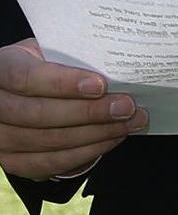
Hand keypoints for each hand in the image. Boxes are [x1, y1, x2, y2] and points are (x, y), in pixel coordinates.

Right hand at [0, 38, 145, 180]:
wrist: (22, 89)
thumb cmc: (44, 65)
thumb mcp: (50, 51)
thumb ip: (73, 56)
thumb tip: (118, 68)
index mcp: (0, 68)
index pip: (25, 77)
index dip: (62, 83)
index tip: (100, 85)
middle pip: (38, 114)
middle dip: (89, 113)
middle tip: (126, 107)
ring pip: (46, 141)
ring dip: (95, 134)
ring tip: (128, 123)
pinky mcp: (11, 160)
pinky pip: (49, 163)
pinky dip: (85, 153)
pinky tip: (110, 139)